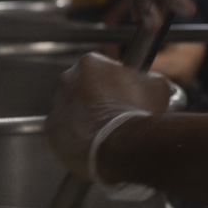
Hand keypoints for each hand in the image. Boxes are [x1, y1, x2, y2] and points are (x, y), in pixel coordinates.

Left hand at [46, 52, 173, 181]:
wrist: (120, 145)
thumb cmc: (136, 112)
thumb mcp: (157, 86)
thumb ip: (148, 79)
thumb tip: (149, 82)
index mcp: (90, 63)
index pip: (102, 68)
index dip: (115, 81)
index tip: (124, 93)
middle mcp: (67, 79)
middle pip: (83, 86)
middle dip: (96, 97)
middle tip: (114, 112)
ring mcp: (56, 105)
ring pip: (72, 109)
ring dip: (85, 116)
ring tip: (105, 131)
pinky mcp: (51, 130)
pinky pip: (64, 130)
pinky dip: (76, 136)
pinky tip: (93, 142)